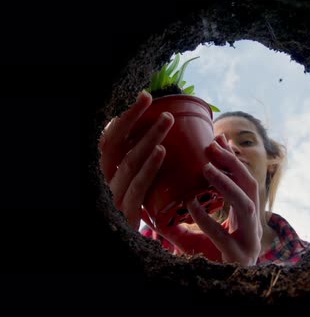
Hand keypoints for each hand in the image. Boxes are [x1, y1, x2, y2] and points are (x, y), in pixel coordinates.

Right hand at [98, 91, 173, 229]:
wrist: (126, 250)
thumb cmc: (133, 211)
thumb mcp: (133, 184)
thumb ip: (140, 163)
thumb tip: (162, 135)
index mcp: (105, 170)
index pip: (111, 137)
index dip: (127, 116)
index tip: (145, 97)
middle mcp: (103, 180)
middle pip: (115, 143)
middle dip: (134, 119)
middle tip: (155, 102)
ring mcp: (112, 196)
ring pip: (129, 161)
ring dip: (149, 138)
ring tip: (167, 121)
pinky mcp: (125, 212)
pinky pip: (137, 186)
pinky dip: (150, 166)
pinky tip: (162, 151)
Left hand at [144, 134, 262, 265]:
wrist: (225, 290)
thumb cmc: (213, 262)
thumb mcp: (196, 237)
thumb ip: (182, 221)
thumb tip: (156, 204)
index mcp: (246, 216)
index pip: (245, 181)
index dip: (233, 159)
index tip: (219, 138)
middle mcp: (252, 224)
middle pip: (250, 185)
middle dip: (233, 163)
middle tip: (213, 144)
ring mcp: (248, 240)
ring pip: (245, 205)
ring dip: (227, 184)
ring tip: (207, 168)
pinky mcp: (237, 256)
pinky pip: (223, 234)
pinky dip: (207, 219)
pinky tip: (191, 206)